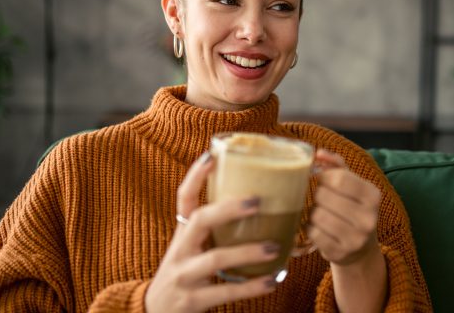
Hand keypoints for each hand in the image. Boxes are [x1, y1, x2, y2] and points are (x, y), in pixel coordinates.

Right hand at [145, 153, 279, 312]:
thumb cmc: (183, 274)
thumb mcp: (189, 249)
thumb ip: (211, 231)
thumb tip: (255, 207)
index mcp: (182, 234)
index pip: (183, 199)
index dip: (195, 176)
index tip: (212, 156)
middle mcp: (180, 251)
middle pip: (199, 221)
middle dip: (228, 209)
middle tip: (257, 201)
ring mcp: (184, 276)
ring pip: (215, 259)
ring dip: (247, 252)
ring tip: (273, 247)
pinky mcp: (192, 301)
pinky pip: (224, 292)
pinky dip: (250, 287)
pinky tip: (270, 281)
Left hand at [308, 149, 381, 265]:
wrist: (360, 248)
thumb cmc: (351, 207)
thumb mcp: (351, 184)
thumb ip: (336, 164)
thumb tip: (319, 153)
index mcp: (373, 196)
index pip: (338, 178)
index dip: (324, 177)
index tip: (323, 181)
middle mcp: (368, 218)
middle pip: (324, 196)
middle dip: (318, 195)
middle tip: (322, 200)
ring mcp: (356, 239)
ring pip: (317, 215)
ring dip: (313, 213)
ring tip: (321, 214)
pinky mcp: (340, 254)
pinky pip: (313, 233)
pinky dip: (311, 229)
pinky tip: (319, 229)